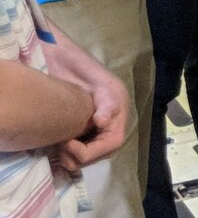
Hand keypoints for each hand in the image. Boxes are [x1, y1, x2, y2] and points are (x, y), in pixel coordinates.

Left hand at [46, 38, 129, 174]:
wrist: (63, 60)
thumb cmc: (83, 69)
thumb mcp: (101, 84)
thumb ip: (106, 103)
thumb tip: (102, 122)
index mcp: (118, 114)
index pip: (111, 144)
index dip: (92, 151)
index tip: (69, 145)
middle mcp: (110, 124)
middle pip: (101, 153)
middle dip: (82, 157)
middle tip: (60, 149)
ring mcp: (97, 127)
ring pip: (91, 153)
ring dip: (75, 156)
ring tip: (59, 148)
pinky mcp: (83, 127)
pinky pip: (81, 147)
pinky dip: (70, 152)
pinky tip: (59, 146)